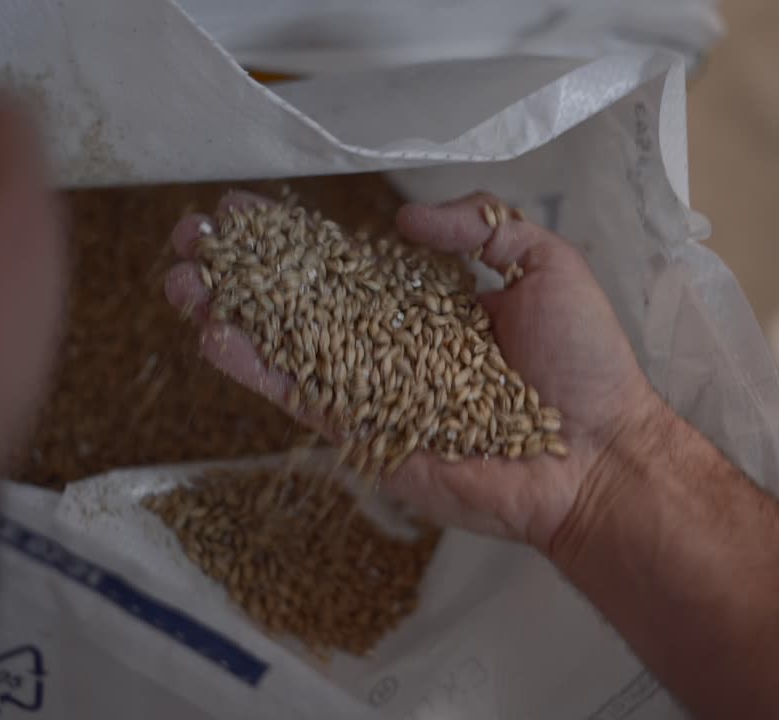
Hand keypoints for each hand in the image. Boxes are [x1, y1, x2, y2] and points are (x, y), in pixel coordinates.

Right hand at [165, 191, 661, 551]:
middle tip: (191, 240)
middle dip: (243, 272)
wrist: (599, 455)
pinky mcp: (367, 435)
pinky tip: (215, 336)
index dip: (293, 239)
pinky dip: (258, 370)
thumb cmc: (583, 362)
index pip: (343, 265)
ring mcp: (374, 392)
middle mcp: (390, 347)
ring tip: (179, 282)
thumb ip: (480, 224)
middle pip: (300, 302)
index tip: (243, 211)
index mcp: (425, 307)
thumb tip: (401, 218)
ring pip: (287, 347)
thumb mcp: (544, 264)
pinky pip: (304, 398)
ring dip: (230, 315)